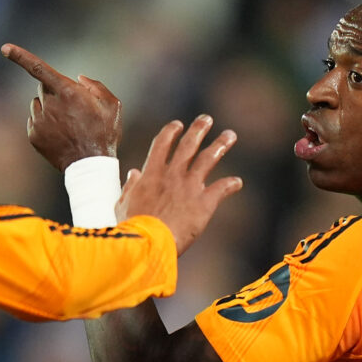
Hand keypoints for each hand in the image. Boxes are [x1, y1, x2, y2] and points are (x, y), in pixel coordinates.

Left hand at [1, 43, 121, 170]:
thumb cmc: (104, 133)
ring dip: (49, 108)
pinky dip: (44, 124)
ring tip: (67, 125)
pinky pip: (34, 121)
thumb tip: (78, 79)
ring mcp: (39, 121)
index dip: (21, 57)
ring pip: (38, 105)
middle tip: (72, 109)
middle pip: (43, 88)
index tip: (4, 48)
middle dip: (54, 92)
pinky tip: (59, 135)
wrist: (90, 165)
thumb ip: (95, 86)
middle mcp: (49, 104)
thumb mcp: (112, 105)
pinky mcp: (33, 136)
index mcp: (67, 92)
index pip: (39, 69)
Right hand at [117, 116, 241, 253]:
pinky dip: (231, 184)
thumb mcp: (123, 205)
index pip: (162, 144)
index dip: (171, 132)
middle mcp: (172, 175)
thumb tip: (133, 173)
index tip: (177, 124)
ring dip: (220, 145)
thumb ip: (130, 187)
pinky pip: (222, 188)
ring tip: (230, 135)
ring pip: (208, 159)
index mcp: (152, 174)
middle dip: (199, 130)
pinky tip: (237, 182)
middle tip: (207, 119)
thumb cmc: (132, 228)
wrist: (149, 242)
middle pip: (188, 145)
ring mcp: (190, 187)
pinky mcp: (204, 202)